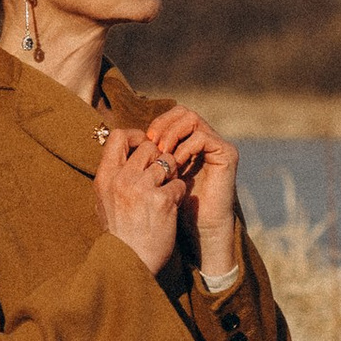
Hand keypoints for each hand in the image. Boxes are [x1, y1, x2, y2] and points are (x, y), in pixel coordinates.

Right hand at [93, 125, 181, 272]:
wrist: (129, 264)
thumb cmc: (120, 235)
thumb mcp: (105, 203)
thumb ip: (113, 177)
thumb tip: (124, 153)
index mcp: (105, 178)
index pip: (118, 136)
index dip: (136, 137)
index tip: (145, 149)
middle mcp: (121, 179)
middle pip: (149, 146)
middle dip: (159, 157)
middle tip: (161, 176)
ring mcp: (142, 189)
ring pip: (168, 161)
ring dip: (171, 174)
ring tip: (166, 191)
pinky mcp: (162, 200)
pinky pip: (179, 183)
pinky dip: (178, 193)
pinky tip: (171, 207)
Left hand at [144, 106, 238, 284]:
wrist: (197, 228)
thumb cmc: (170, 208)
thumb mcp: (148, 181)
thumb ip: (139, 159)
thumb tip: (115, 137)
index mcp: (184, 141)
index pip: (169, 116)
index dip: (155, 124)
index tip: (143, 141)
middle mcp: (200, 139)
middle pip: (181, 111)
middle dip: (163, 126)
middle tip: (153, 143)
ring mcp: (214, 144)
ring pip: (191, 118)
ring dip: (173, 134)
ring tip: (164, 152)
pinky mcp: (226, 153)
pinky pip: (203, 137)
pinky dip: (186, 147)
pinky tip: (178, 162)